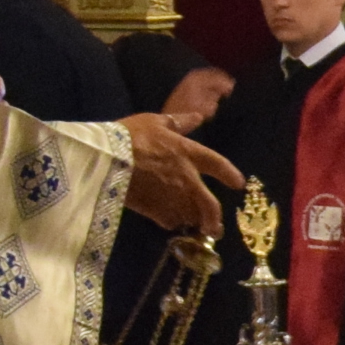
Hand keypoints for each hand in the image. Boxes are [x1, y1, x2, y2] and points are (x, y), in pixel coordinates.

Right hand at [121, 113, 241, 233]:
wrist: (107, 159)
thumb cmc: (130, 135)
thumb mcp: (156, 121)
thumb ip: (179, 123)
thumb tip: (198, 117)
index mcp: (189, 153)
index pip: (218, 164)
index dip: (230, 174)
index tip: (238, 184)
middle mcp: (187, 179)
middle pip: (210, 205)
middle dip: (214, 219)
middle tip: (215, 228)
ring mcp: (173, 198)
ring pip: (191, 216)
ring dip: (192, 221)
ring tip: (191, 225)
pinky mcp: (155, 211)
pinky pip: (170, 222)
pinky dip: (171, 223)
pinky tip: (169, 222)